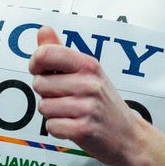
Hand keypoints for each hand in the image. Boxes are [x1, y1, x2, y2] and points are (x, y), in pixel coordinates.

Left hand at [29, 26, 147, 165]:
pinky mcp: (84, 129)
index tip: (41, 71)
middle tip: (67, 99)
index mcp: (88, 65)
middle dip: (46, 93)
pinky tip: (74, 127)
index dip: (35, 63)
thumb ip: (61, 52)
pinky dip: (58, 129)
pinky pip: (51, 126)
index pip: (46, 54)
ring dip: (52, 113)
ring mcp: (87, 107)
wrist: (129, 136)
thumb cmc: (104, 102)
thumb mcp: (88, 73)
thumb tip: (43, 29)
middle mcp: (89, 83)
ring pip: (43, 107)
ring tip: (72, 113)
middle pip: (39, 83)